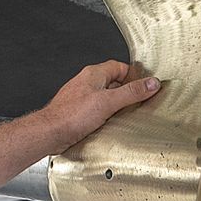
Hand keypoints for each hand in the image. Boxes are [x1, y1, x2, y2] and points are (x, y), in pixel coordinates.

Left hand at [44, 60, 159, 149]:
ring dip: (116, 106)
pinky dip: (106, 116)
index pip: (120, 67)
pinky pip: (98, 110)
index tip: (144, 86)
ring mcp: (82, 97)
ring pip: (106, 97)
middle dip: (126, 93)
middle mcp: (87, 83)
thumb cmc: (71, 116)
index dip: (134, 76)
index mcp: (94, 74)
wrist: (50, 133)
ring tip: (123, 115)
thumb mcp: (108, 102)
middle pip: (114, 83)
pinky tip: (109, 124)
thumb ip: (131, 92)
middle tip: (136, 102)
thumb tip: (150, 84)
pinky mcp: (79, 112)